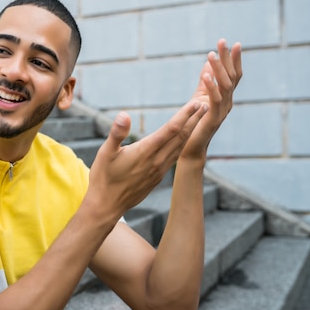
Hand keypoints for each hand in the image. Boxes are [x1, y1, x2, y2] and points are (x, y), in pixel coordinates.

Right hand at [87, 99, 208, 217]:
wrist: (107, 206)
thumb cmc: (103, 178)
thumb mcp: (105, 153)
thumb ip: (116, 133)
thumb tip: (124, 115)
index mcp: (145, 152)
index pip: (171, 129)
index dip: (184, 115)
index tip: (195, 103)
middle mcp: (156, 161)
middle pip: (181, 137)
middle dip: (194, 120)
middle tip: (205, 105)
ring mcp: (159, 170)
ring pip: (180, 148)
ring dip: (191, 132)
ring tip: (199, 120)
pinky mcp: (157, 177)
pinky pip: (175, 157)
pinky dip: (183, 145)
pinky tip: (184, 141)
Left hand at [181, 39, 242, 160]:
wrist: (191, 148)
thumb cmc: (196, 124)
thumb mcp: (200, 99)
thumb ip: (205, 83)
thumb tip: (208, 64)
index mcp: (226, 98)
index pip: (234, 76)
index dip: (235, 60)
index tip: (236, 43)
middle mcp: (228, 104)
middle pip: (231, 78)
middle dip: (228, 59)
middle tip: (223, 41)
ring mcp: (222, 112)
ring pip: (225, 87)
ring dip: (218, 69)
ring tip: (210, 54)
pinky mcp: (212, 119)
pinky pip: (214, 100)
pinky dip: (211, 87)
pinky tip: (206, 76)